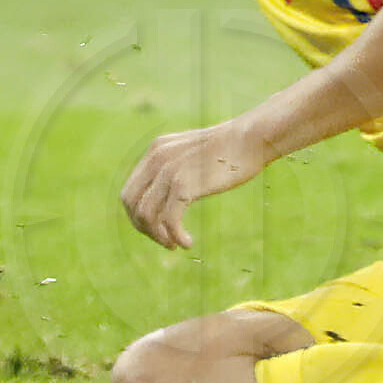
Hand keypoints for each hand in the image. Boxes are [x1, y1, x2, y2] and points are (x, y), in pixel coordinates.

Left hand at [120, 120, 268, 250]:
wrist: (251, 138)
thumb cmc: (232, 148)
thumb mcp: (193, 153)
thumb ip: (177, 167)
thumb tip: (173, 194)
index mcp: (156, 150)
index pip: (131, 190)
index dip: (138, 215)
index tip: (156, 228)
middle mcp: (157, 158)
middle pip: (131, 203)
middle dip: (143, 227)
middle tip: (164, 240)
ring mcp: (169, 171)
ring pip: (146, 215)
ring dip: (158, 236)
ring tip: (175, 244)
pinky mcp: (184, 184)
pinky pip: (169, 220)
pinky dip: (175, 236)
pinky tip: (187, 243)